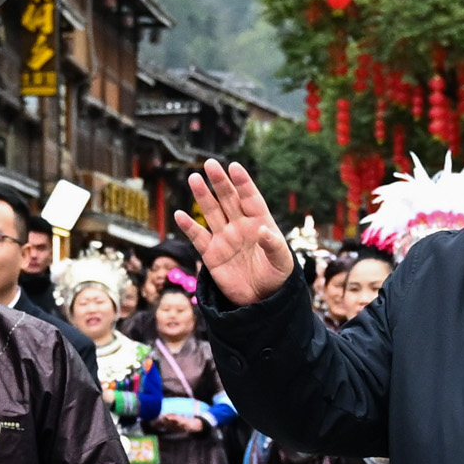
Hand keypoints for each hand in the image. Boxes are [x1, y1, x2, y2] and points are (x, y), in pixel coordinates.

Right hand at [172, 162, 297, 304]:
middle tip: (210, 164)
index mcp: (260, 222)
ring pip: (211, 212)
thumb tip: (263, 231)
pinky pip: (198, 237)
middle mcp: (240, 225)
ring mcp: (224, 238)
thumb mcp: (282, 262)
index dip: (243, 182)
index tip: (234, 167)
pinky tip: (180, 215)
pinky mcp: (211, 254)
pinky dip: (189, 226)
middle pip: (228, 199)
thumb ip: (274, 245)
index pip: (250, 198)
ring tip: (194, 179)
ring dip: (202, 196)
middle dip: (219, 182)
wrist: (261, 300)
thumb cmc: (277, 277)